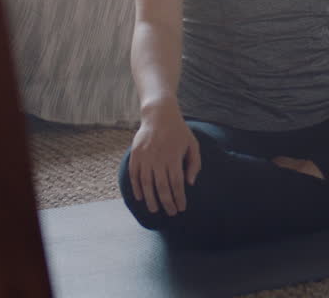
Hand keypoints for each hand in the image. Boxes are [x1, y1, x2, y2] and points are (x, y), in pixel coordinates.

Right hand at [127, 99, 201, 216]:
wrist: (159, 115)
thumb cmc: (178, 131)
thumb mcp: (192, 144)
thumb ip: (194, 164)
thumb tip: (190, 183)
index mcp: (173, 157)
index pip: (176, 183)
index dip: (179, 198)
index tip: (181, 208)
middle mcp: (158, 158)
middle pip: (161, 186)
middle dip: (166, 202)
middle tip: (170, 213)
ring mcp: (145, 157)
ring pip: (146, 183)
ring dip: (150, 199)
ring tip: (154, 210)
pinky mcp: (135, 154)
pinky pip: (134, 175)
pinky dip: (136, 188)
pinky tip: (140, 197)